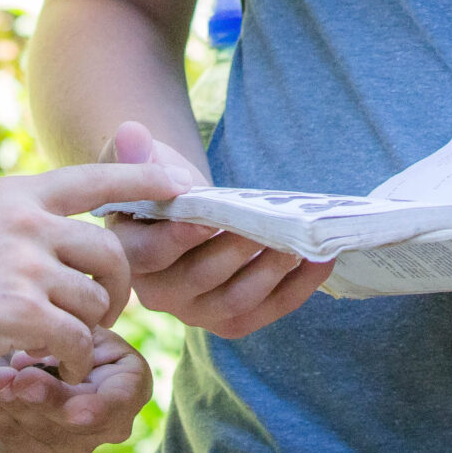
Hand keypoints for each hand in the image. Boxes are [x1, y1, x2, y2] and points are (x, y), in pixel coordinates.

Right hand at [0, 159, 182, 383]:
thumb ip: (15, 222)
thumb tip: (56, 232)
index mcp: (15, 194)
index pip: (96, 178)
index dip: (145, 183)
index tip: (180, 187)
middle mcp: (27, 222)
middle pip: (112, 251)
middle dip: (117, 287)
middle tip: (101, 311)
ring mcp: (25, 265)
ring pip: (96, 301)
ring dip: (84, 328)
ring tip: (52, 340)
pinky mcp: (19, 312)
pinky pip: (76, 340)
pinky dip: (68, 359)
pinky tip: (45, 365)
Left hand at [0, 327, 152, 452]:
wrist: (28, 338)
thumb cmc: (61, 319)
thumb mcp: (77, 316)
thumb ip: (76, 332)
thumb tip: (53, 350)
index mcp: (131, 386)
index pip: (114, 405)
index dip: (87, 406)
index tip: (59, 401)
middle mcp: (109, 424)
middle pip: (74, 425)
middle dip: (42, 402)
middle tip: (14, 379)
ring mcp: (71, 443)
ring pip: (42, 435)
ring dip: (13, 405)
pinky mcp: (33, 451)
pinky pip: (14, 439)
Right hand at [96, 120, 335, 337]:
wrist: (181, 213)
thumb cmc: (159, 187)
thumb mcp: (142, 164)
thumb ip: (134, 152)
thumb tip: (131, 133)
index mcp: (130, 256)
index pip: (150, 254)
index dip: (178, 239)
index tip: (208, 219)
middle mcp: (160, 294)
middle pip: (198, 280)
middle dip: (235, 253)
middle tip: (266, 228)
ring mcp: (197, 311)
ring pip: (234, 303)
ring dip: (270, 274)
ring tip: (298, 245)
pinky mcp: (232, 318)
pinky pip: (266, 311)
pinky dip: (296, 289)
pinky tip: (320, 261)